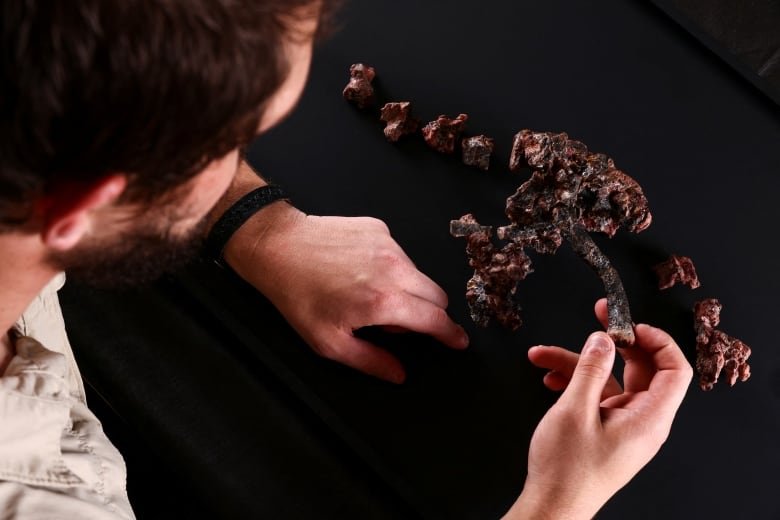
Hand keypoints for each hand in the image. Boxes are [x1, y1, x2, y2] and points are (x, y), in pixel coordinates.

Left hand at [225, 202, 468, 383]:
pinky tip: (360, 270)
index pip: (434, 319)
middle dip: (428, 313)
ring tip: (368, 294)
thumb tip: (399, 374)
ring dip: (407, 289)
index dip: (450, 334)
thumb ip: (370, 360)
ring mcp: (388, 244)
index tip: (458, 341)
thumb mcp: (329, 342)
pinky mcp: (379, 228)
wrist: (279, 247)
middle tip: (393, 322)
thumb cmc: (299, 296)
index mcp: (384, 301)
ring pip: (419, 274)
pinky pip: (400, 254)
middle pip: (437, 295)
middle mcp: (393, 269)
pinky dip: (390, 267)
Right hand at [504, 299, 692, 518]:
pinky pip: (596, 396)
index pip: (675, 370)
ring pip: (608, 380)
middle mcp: (642, 420)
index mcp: (649, 418)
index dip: (657, 340)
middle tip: (596, 316)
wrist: (552, 505)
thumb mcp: (574, 411)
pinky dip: (574, 383)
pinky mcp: (605, 429)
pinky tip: (549, 379)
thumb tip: (603, 339)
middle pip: (641, 369)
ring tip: (542, 356)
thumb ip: (590, 369)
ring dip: (577, 363)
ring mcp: (623, 424)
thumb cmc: (567, 469)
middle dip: (614, 342)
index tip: (629, 323)